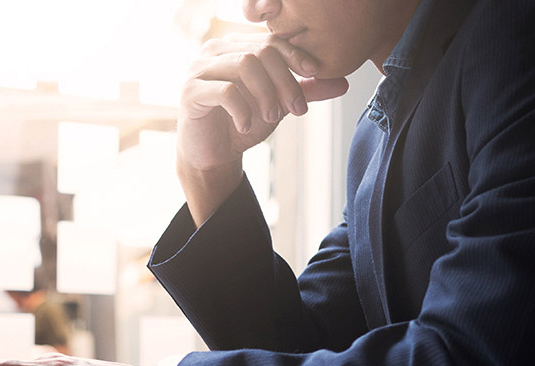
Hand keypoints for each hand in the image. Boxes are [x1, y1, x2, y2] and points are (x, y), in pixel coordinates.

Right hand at [178, 33, 349, 223]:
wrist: (211, 156)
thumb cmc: (241, 125)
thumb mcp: (278, 105)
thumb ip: (305, 91)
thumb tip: (343, 83)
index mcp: (234, 47)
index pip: (270, 41)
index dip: (295, 55)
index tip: (314, 74)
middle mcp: (214, 51)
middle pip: (260, 52)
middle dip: (284, 81)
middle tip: (296, 109)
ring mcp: (199, 70)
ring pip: (244, 66)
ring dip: (266, 94)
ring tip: (273, 117)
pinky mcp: (191, 93)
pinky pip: (225, 91)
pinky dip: (242, 110)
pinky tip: (246, 126)